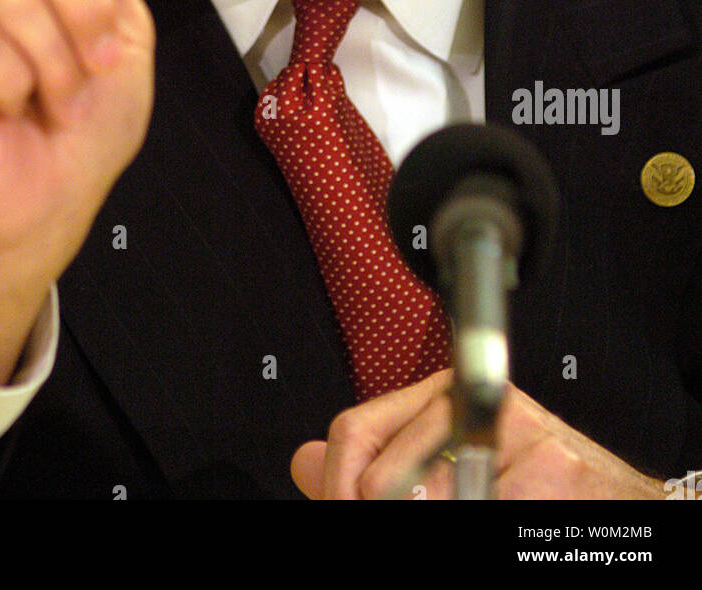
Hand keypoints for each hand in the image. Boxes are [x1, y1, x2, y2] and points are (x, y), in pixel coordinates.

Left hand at [291, 372, 666, 498]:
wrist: (619, 505)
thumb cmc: (536, 492)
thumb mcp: (449, 471)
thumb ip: (378, 465)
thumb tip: (302, 460)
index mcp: (444, 396)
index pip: (352, 430)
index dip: (338, 485)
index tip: (343, 509)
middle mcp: (476, 404)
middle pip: (379, 477)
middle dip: (380, 512)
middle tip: (401, 518)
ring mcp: (517, 435)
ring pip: (429, 501)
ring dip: (442, 516)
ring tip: (478, 508)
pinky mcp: (554, 469)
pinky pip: (488, 509)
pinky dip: (497, 525)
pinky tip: (511, 521)